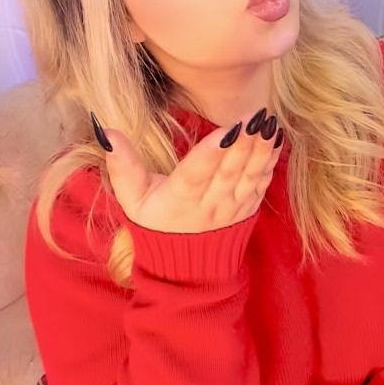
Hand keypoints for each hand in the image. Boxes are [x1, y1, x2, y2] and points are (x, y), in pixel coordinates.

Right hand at [94, 106, 283, 233]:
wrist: (186, 268)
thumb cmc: (155, 224)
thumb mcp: (132, 199)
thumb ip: (122, 166)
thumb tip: (107, 133)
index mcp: (180, 198)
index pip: (196, 172)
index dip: (212, 152)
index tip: (227, 130)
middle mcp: (209, 204)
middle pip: (228, 170)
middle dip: (243, 142)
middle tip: (255, 115)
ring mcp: (231, 207)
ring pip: (249, 175)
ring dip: (261, 149)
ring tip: (269, 123)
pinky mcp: (247, 208)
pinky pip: (260, 183)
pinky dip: (269, 162)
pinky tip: (276, 139)